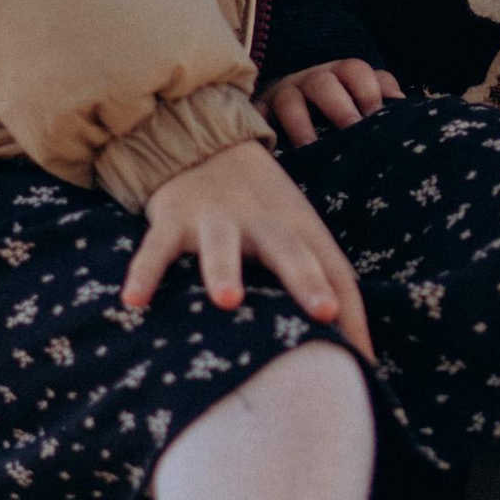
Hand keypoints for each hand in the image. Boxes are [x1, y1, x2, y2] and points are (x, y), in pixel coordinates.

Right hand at [122, 139, 375, 361]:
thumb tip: (365, 356)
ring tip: (227, 301)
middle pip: (290, 250)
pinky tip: (134, 301)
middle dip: (307, 279)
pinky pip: (156, 249)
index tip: (362, 352)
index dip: (350, 307)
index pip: (334, 269)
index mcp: (300, 229)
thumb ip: (326, 288)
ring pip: (222, 246)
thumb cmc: (263, 210)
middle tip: (323, 312)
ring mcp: (217, 220)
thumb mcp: (298, 236)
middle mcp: (264, 223)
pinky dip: (145, 273)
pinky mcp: (173, 219)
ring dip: (225, 271)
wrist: (205, 143)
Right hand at [260, 57, 401, 148]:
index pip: (354, 70)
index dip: (367, 88)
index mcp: (339, 75)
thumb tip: (403, 104)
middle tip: (351, 128)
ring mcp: (282, 95)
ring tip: (310, 147)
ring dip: (300, 123)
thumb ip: (381, 92)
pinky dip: (261, 128)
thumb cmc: (336, 106)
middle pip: (323, 82)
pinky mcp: (259, 112)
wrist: (288, 104)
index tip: (375, 113)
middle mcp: (310, 80)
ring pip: (288, 100)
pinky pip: (256, 116)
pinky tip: (270, 147)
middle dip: (338, 105)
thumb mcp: (361, 96)